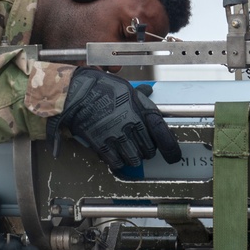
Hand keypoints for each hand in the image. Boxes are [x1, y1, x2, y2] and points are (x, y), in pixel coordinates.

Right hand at [48, 67, 181, 169]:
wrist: (76, 93)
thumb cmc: (99, 87)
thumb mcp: (125, 88)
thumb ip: (140, 96)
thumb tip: (149, 93)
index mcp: (140, 108)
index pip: (162, 132)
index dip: (171, 148)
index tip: (174, 156)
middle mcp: (131, 123)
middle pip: (149, 149)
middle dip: (147, 150)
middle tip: (141, 147)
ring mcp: (117, 135)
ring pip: (134, 158)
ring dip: (133, 157)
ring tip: (127, 150)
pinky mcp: (102, 144)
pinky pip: (116, 162)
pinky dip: (118, 162)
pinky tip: (115, 156)